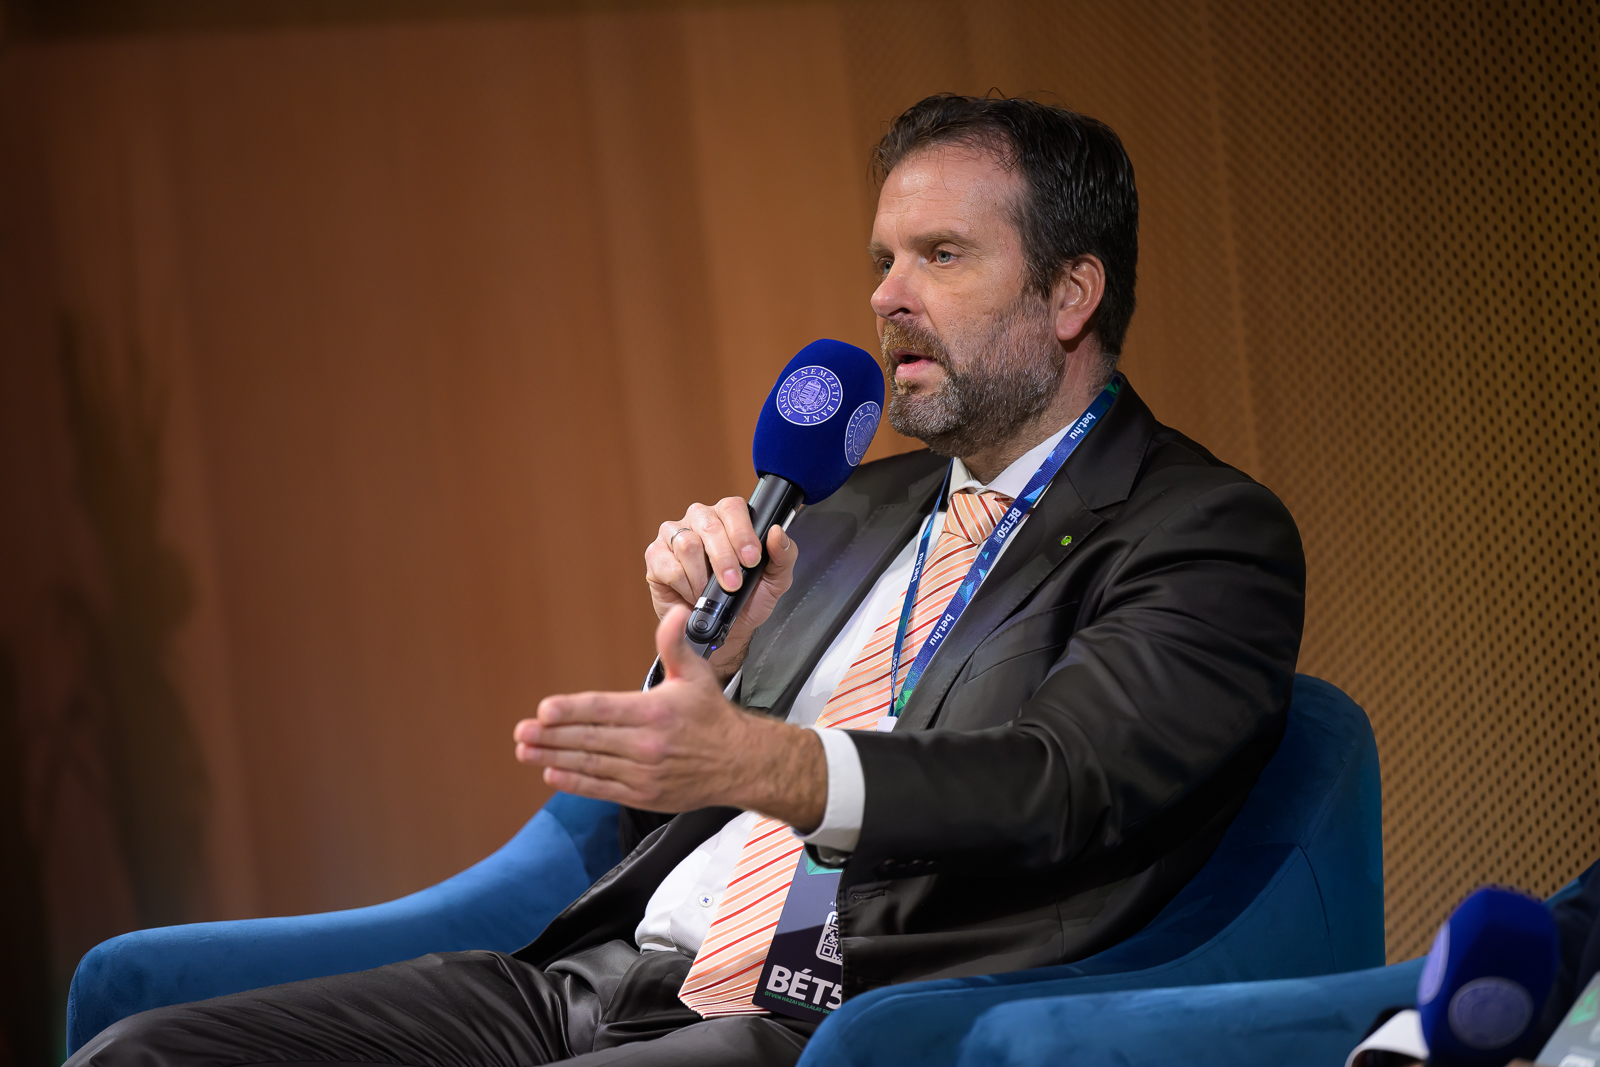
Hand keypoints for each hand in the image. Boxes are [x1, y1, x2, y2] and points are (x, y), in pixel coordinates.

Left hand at [513, 607, 826, 829]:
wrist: (740, 763)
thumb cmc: (712, 717)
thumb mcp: (697, 675)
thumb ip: (675, 645)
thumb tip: (675, 613)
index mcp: (656, 711)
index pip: (604, 709)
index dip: (572, 710)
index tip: (543, 710)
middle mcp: (647, 744)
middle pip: (590, 739)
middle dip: (551, 737)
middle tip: (521, 732)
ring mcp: (644, 773)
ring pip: (590, 765)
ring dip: (553, 759)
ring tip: (526, 751)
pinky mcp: (644, 794)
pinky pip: (602, 788)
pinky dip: (575, 783)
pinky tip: (551, 774)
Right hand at [647, 498, 798, 680]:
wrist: (724, 628)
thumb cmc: (748, 598)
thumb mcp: (776, 580)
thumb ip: (783, 555)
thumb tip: (775, 532)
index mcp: (729, 517)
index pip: (733, 508)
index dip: (742, 534)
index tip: (751, 560)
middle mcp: (700, 519)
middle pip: (708, 525)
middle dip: (724, 559)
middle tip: (733, 585)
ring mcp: (674, 535)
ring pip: (687, 544)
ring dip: (703, 576)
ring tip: (710, 592)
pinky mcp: (656, 555)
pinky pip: (668, 564)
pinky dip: (684, 585)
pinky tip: (691, 593)